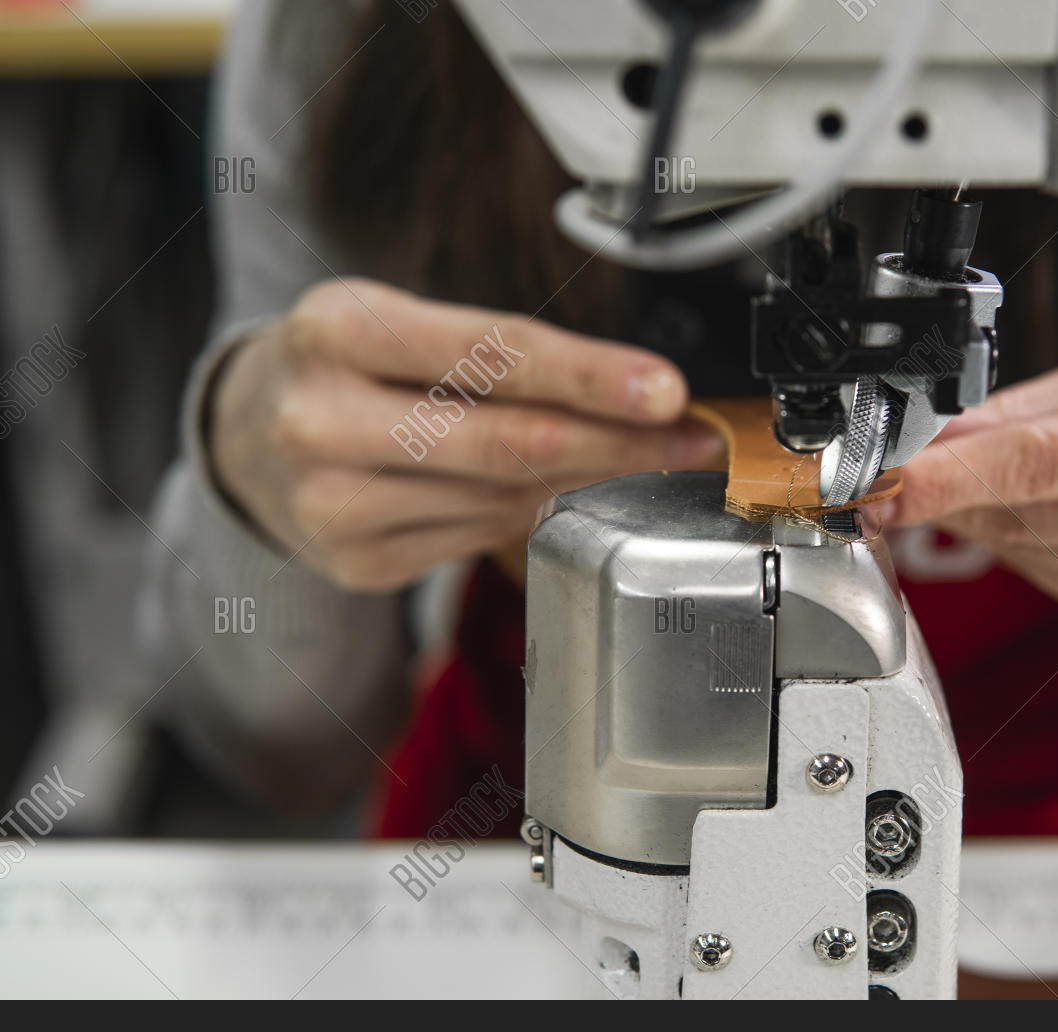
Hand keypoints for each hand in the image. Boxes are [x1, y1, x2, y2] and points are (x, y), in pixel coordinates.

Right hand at [210, 278, 721, 589]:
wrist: (246, 434)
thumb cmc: (344, 365)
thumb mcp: (401, 322)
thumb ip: (503, 353)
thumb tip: (635, 397)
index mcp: (337, 330)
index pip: (491, 353)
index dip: (590, 376)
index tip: (666, 391)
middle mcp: (322, 419)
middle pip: (507, 440)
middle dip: (616, 442)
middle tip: (690, 438)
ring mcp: (332, 503)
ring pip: (503, 497)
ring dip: (587, 478)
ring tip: (637, 455)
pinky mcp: (353, 563)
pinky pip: (477, 536)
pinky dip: (529, 512)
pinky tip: (552, 490)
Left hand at [875, 343, 1057, 638]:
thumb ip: (1027, 410)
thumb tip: (934, 437)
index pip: (1047, 463)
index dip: (952, 476)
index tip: (884, 480)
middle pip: (1033, 516)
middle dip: (951, 495)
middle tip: (900, 471)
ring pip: (1035, 554)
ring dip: (984, 519)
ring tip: (984, 479)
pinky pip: (1057, 581)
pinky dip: (1027, 546)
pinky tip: (1044, 515)